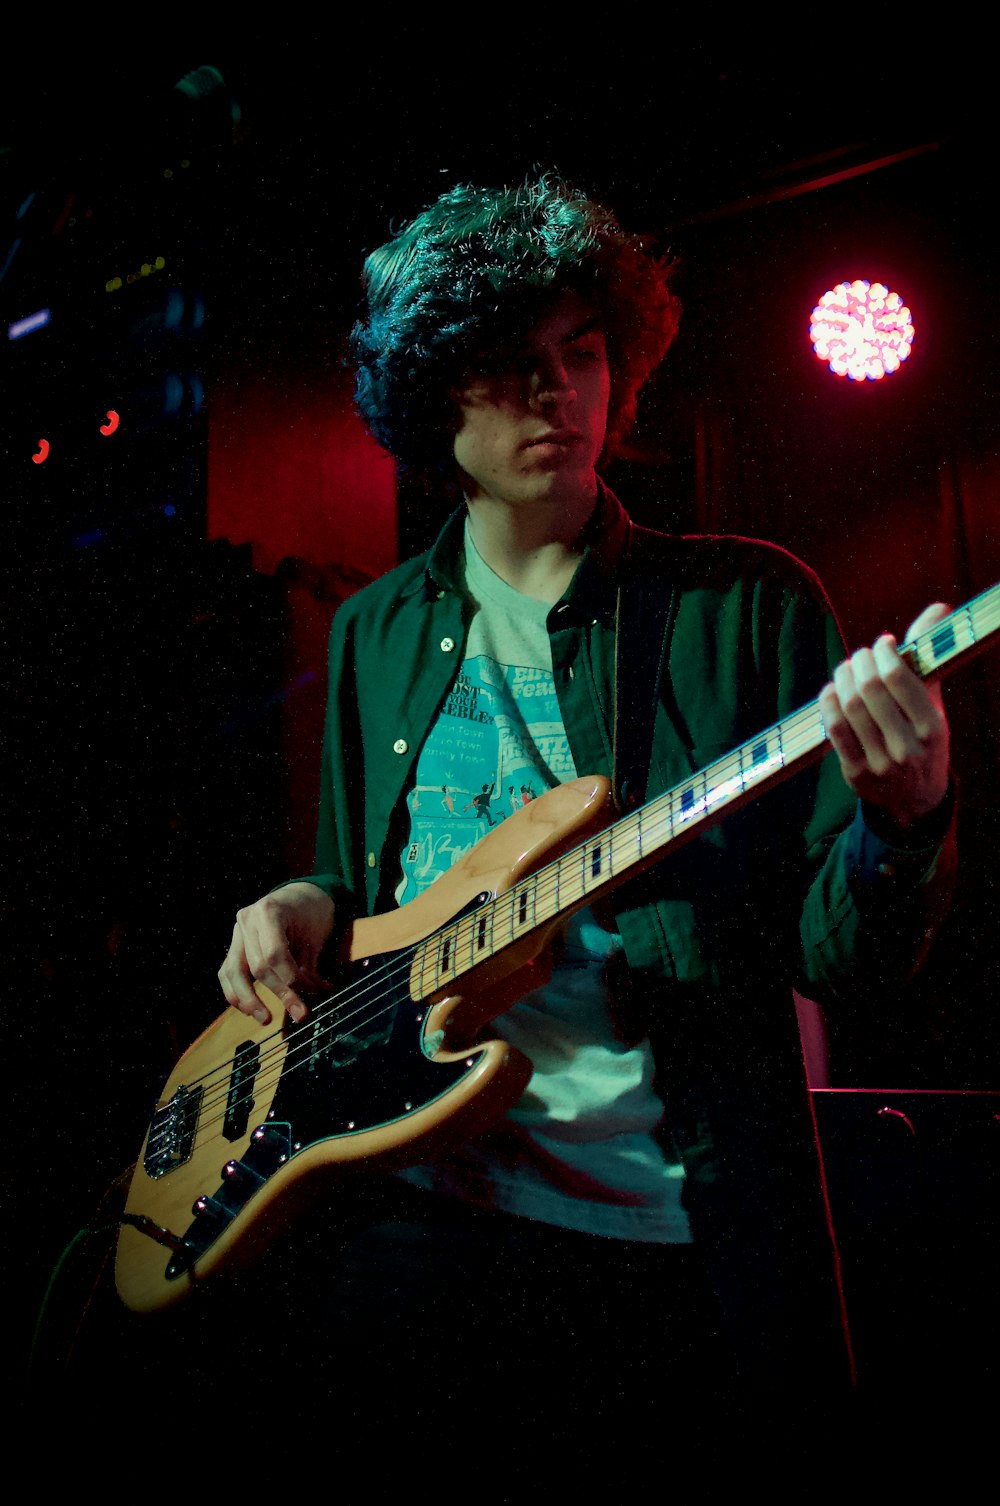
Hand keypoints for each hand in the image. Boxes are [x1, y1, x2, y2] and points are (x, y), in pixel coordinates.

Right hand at [218, 882, 335, 1023]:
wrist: (300, 896)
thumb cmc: (311, 913)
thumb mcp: (316, 936)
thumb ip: (311, 968)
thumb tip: (314, 997)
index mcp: (269, 911)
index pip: (275, 954)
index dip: (293, 979)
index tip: (311, 993)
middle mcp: (247, 920)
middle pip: (258, 967)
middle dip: (280, 993)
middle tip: (300, 1013)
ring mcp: (237, 932)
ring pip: (233, 973)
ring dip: (248, 1000)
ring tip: (265, 1019)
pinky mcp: (234, 945)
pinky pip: (228, 972)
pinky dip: (236, 992)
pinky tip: (248, 1008)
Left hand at [819, 602, 951, 830]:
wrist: (917, 798)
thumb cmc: (924, 739)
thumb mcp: (935, 704)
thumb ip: (929, 659)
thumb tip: (938, 609)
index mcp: (932, 727)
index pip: (898, 678)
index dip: (884, 652)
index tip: (882, 644)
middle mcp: (907, 746)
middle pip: (870, 689)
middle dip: (860, 662)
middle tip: (860, 655)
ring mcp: (879, 762)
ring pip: (850, 707)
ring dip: (842, 678)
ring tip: (846, 668)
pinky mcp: (855, 774)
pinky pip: (834, 730)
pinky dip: (829, 703)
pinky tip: (832, 690)